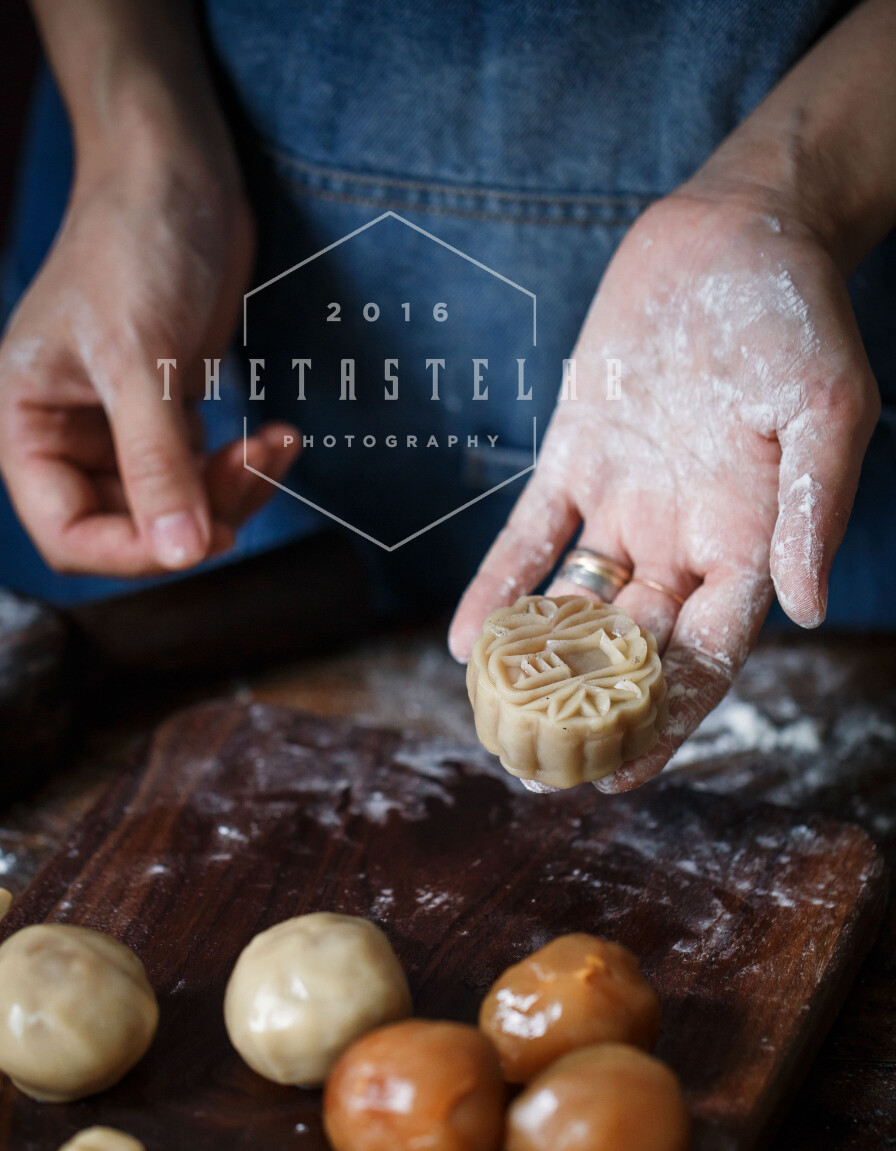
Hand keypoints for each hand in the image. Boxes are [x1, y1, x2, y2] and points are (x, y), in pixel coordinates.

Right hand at [0, 148, 296, 575]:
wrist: (175, 173)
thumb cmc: (134, 244)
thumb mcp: (141, 359)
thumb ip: (158, 465)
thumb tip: (180, 553)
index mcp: (22, 428)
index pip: (69, 535)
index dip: (135, 553)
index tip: (204, 541)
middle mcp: (60, 438)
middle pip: (128, 530)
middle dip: (199, 514)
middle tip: (255, 469)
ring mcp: (114, 431)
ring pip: (174, 510)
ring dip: (232, 491)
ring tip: (275, 446)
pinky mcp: (162, 418)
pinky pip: (202, 475)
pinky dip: (243, 467)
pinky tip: (276, 437)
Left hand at [449, 187, 878, 790]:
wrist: (735, 234)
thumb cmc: (799, 316)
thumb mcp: (826, 410)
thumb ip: (811, 510)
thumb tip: (801, 614)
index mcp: (748, 542)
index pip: (705, 656)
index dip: (665, 719)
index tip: (621, 774)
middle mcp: (683, 538)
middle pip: (633, 650)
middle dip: (590, 712)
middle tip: (541, 770)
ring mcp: (626, 503)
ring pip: (576, 605)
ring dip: (538, 664)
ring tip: (492, 721)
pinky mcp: (576, 460)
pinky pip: (532, 536)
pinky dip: (500, 585)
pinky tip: (464, 638)